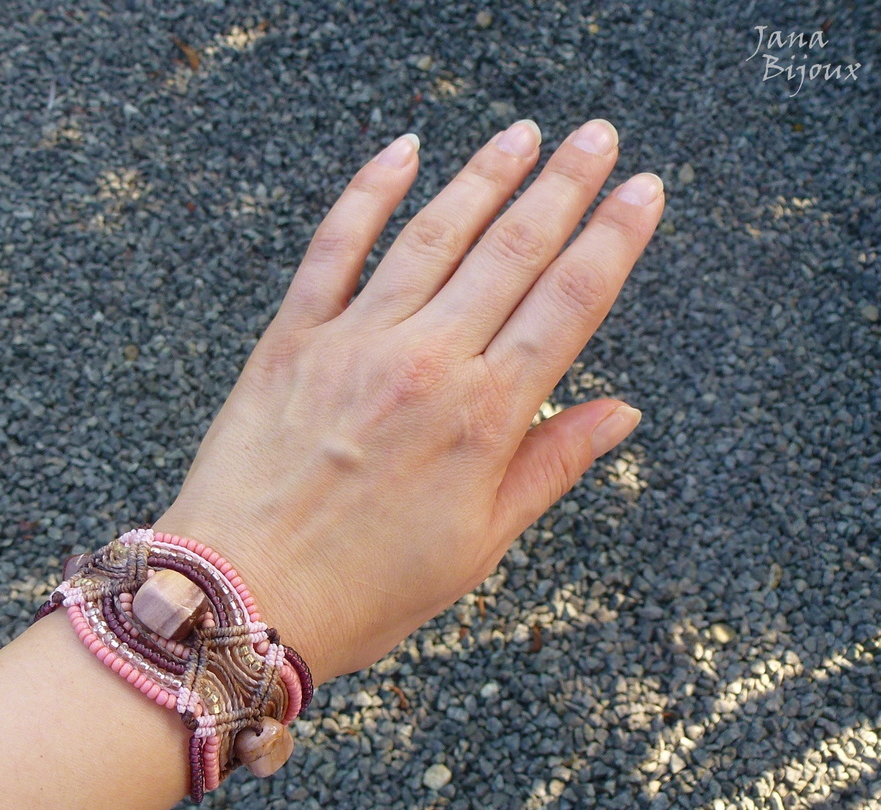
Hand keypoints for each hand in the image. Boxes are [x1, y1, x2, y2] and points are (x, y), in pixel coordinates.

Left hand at [156, 118, 663, 684]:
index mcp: (484, 418)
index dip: (614, 240)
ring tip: (524, 133)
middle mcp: (427, 363)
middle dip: (563, 186)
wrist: (245, 597)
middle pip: (511, 252)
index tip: (643, 190)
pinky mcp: (292, 338)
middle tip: (597, 137)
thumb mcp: (480, 544)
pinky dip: (368, 193)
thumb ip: (551, 465)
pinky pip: (334, 247)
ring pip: (433, 236)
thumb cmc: (367, 589)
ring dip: (484, 177)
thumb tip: (620, 411)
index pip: (569, 304)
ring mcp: (355, 342)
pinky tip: (404, 149)